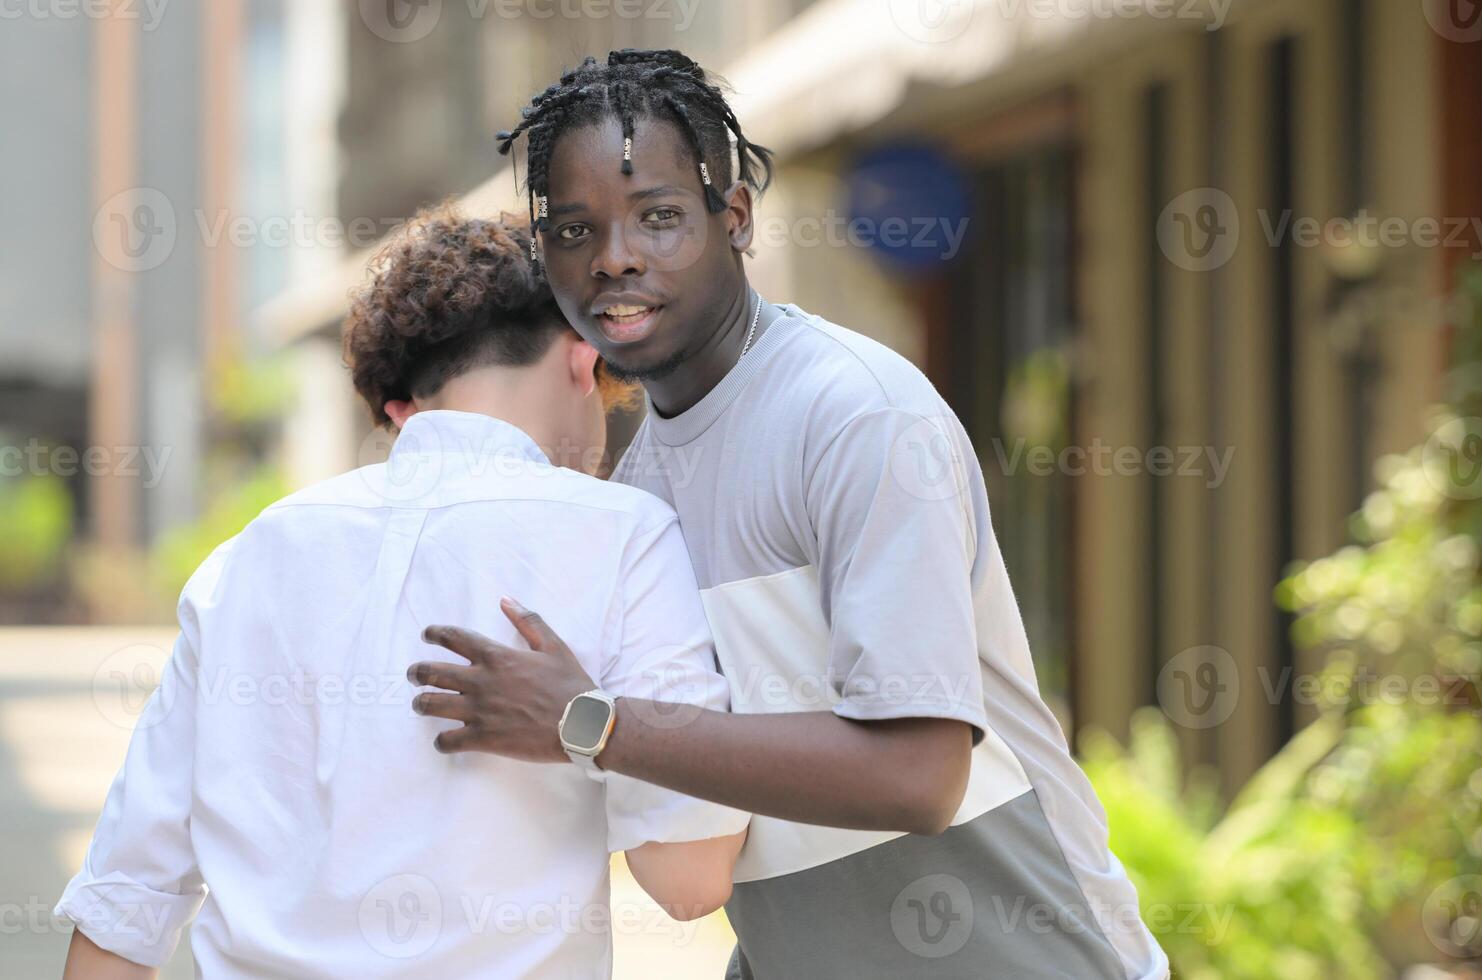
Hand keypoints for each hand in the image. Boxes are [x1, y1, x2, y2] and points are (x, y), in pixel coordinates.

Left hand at [407, 597, 595, 762]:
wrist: (582, 723)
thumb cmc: (570, 683)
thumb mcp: (553, 645)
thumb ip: (527, 620)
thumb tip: (505, 600)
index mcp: (496, 656)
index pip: (452, 638)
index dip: (434, 634)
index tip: (427, 635)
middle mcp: (480, 681)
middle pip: (430, 672)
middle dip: (416, 672)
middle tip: (415, 675)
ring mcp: (479, 711)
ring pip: (430, 705)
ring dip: (421, 704)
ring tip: (421, 705)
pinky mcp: (483, 738)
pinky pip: (447, 741)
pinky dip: (442, 741)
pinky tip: (446, 739)